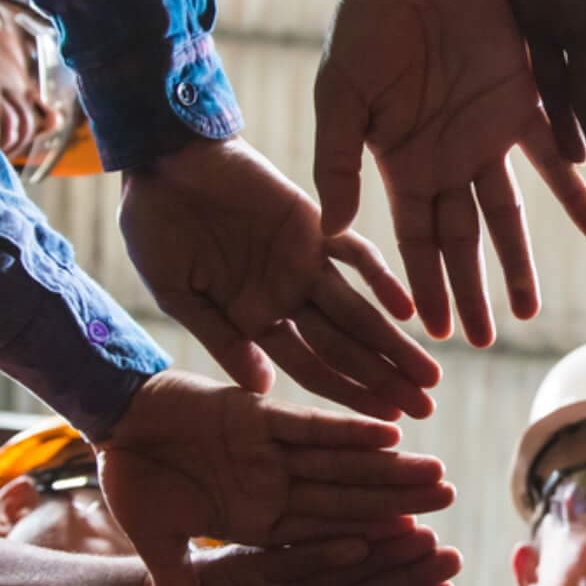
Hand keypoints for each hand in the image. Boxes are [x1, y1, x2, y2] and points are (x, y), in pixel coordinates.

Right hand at [99, 370, 453, 585]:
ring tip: (437, 475)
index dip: (373, 563)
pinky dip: (346, 431)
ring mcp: (270, 454)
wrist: (108, 430)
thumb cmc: (132, 491)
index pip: (326, 551)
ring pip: (341, 467)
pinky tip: (390, 436)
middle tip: (450, 511)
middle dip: (398, 512)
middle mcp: (274, 492)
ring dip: (388, 471)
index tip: (421, 575)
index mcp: (259, 529)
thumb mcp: (158, 551)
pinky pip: (310, 427)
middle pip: (348, 508)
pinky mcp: (257, 416)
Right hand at [119, 135, 440, 415]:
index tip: (385, 425)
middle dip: (384, 380)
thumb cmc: (156, 229)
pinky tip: (408, 309)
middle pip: (345, 347)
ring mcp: (305, 261)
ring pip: (360, 310)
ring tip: (430, 375)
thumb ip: (222, 339)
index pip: (311, 369)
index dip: (348, 396)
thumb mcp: (179, 295)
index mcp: (255, 320)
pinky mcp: (315, 222)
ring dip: (394, 342)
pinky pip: (355, 254)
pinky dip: (381, 279)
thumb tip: (262, 392)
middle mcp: (288, 296)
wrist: (164, 161)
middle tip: (426, 411)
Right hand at [314, 0, 585, 346]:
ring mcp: (488, 136)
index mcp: (401, 164)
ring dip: (520, 260)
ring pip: (507, 214)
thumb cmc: (368, 22)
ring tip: (533, 309)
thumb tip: (332, 231)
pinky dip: (576, 189)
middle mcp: (449, 160)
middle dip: (471, 292)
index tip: (435, 334)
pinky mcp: (525, 103)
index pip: (414, 241)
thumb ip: (338, 160)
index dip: (423, 286)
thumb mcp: (340, 93)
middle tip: (483, 341)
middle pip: (462, 242)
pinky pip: (556, 156)